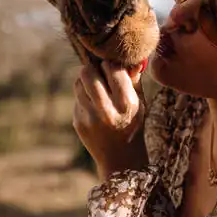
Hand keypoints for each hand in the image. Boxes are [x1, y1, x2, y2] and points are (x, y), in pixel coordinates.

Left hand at [72, 62, 146, 181]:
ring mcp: (90, 118)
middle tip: (98, 71)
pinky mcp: (79, 122)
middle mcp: (107, 111)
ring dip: (86, 81)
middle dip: (92, 68)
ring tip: (97, 88)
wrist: (120, 158)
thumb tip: (131, 57)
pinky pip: (77, 98)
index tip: (113, 69)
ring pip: (79, 83)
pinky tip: (94, 107)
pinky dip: (84, 97)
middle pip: (88, 73)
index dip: (111, 65)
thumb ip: (134, 79)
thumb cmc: (133, 124)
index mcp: (127, 104)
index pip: (112, 69)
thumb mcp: (140, 103)